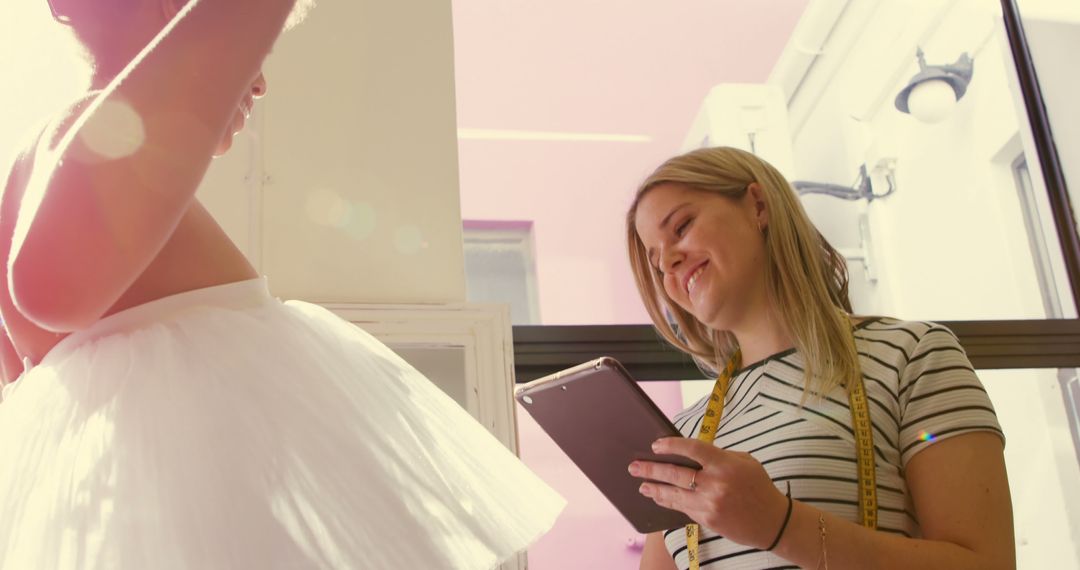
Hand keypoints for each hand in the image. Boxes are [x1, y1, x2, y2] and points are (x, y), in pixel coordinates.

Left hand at [628, 437, 788, 549]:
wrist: (772, 522)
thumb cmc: (758, 487)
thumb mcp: (744, 462)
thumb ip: (718, 456)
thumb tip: (689, 454)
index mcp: (725, 464)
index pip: (692, 449)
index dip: (671, 445)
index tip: (656, 445)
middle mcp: (715, 484)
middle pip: (676, 473)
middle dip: (651, 469)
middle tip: (634, 466)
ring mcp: (710, 504)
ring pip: (674, 494)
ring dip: (654, 488)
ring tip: (641, 484)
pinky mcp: (707, 519)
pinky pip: (682, 508)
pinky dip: (668, 501)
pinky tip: (658, 497)